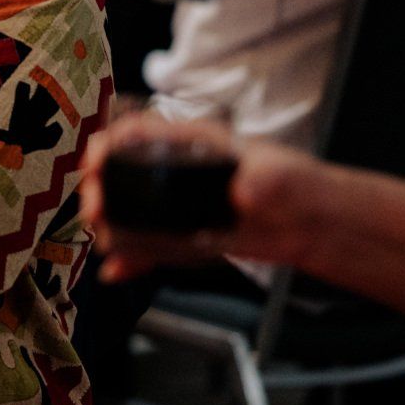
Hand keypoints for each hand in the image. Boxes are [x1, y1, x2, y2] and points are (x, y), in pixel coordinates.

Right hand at [79, 115, 323, 281]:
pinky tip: (115, 272)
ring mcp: (178, 205)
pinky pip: (151, 246)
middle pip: (125, 173)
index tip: (95, 160)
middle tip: (94, 209)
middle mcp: (178, 171)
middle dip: (102, 188)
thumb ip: (263, 181)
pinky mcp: (184, 235)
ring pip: (131, 211)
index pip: (142, 132)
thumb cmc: (295, 184)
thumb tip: (244, 193)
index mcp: (195, 144)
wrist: (309, 222)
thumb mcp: (280, 175)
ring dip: (110, 225)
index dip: (112, 141)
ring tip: (104, 242)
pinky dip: (133, 260)